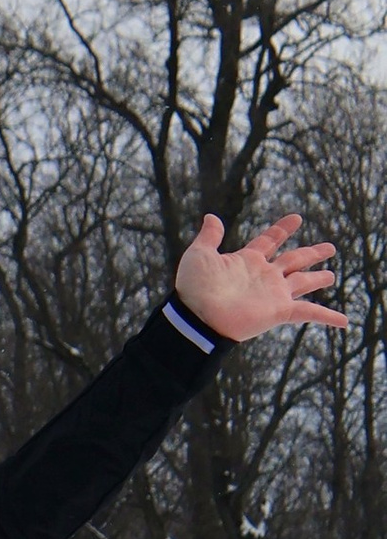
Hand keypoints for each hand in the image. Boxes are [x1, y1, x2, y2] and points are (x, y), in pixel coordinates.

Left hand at [172, 212, 346, 342]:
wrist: (196, 317)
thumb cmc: (194, 288)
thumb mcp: (199, 255)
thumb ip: (209, 236)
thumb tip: (211, 217)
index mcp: (247, 260)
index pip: (270, 240)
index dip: (282, 229)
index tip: (296, 218)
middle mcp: (264, 276)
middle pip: (294, 260)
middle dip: (311, 253)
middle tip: (330, 247)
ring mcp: (273, 293)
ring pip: (303, 281)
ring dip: (319, 278)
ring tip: (332, 275)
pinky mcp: (279, 310)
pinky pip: (309, 312)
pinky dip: (328, 316)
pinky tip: (344, 321)